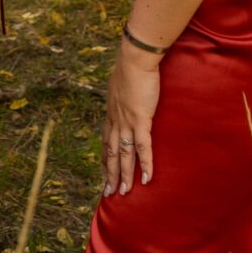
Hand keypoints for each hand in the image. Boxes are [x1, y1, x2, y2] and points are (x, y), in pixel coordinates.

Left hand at [102, 40, 161, 194]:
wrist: (135, 59)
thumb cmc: (131, 68)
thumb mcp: (122, 85)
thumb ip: (123, 96)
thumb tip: (125, 97)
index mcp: (111, 113)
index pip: (105, 142)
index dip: (105, 160)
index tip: (104, 173)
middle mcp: (115, 120)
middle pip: (111, 153)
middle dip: (110, 174)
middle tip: (109, 193)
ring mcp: (126, 121)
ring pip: (123, 154)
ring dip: (124, 175)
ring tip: (124, 192)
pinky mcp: (141, 119)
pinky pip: (142, 147)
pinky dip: (144, 163)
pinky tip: (147, 178)